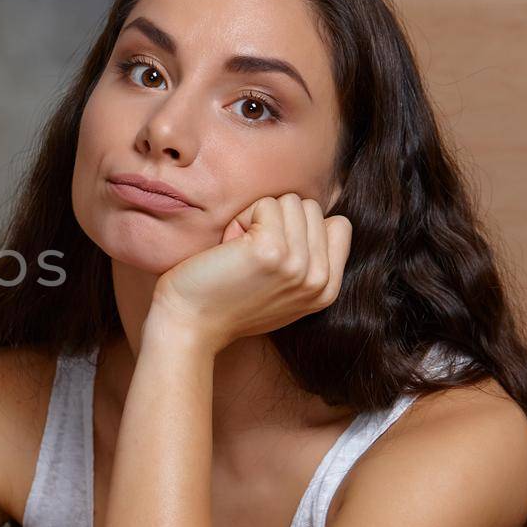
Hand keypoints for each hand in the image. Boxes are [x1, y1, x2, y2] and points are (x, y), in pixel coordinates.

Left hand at [150, 192, 351, 351]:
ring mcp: (298, 265)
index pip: (338, 226)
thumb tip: (323, 219)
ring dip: (257, 217)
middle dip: (275, 221)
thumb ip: (308, 262)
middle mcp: (319, 279)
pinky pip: (265, 203)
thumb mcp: (284, 291)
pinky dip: (241, 217)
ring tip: (238, 252)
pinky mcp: (271, 250)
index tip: (271, 251)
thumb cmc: (225, 301)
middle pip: (311, 208)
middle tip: (248, 254)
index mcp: (327, 290)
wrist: (188, 325)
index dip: (300, 226)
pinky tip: (228, 247)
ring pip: (290, 201)